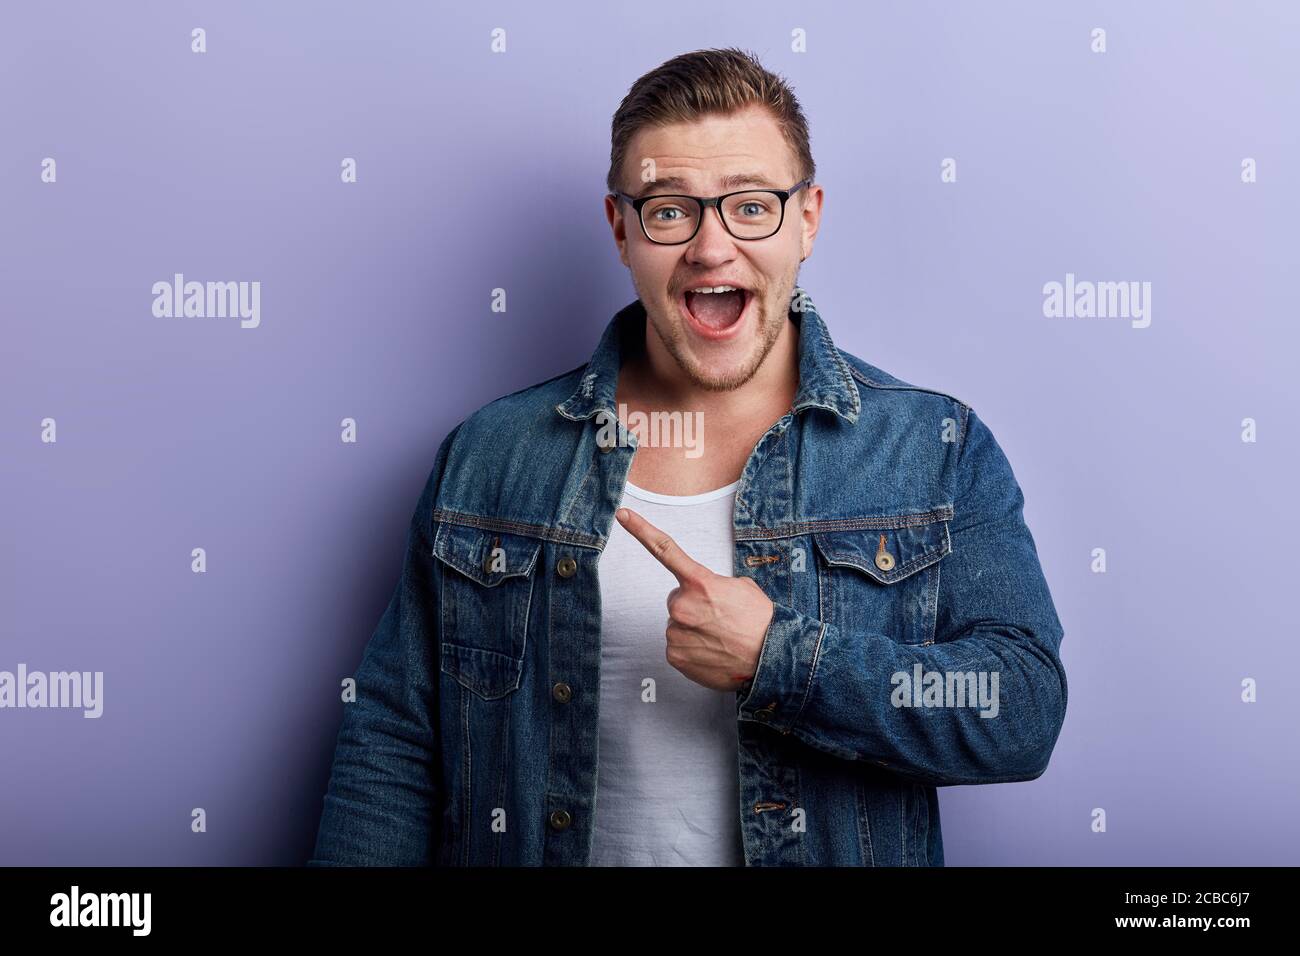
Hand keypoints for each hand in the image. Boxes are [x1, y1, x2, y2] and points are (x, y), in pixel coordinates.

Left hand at [615, 507, 774, 691]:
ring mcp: (676, 632)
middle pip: (677, 600)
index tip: (623, 515)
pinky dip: (691, 649)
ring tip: (719, 637)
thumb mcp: (740, 587)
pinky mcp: (674, 655)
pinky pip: (676, 646)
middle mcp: (682, 605)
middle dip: (693, 606)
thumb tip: (701, 595)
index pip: (665, 550)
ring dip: (693, 629)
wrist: (770, 657)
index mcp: (700, 582)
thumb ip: (712, 584)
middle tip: (718, 618)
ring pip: (677, 625)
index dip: (641, 530)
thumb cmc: (759, 620)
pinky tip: (711, 651)